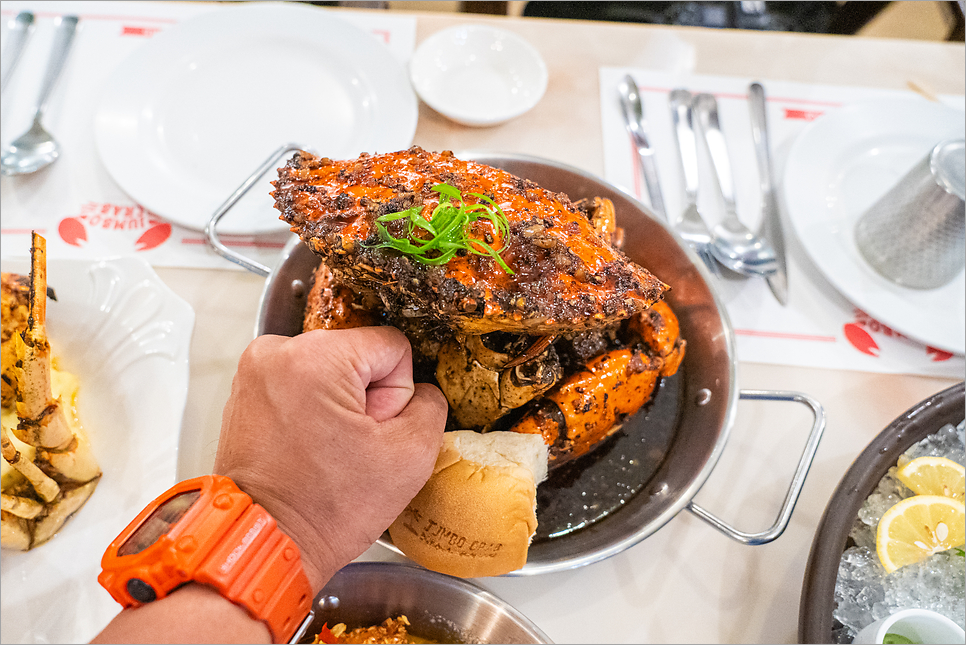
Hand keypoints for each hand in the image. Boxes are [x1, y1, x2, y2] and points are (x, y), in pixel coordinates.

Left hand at [214, 326, 447, 589]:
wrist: (265, 542)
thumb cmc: (324, 509)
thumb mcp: (410, 456)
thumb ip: (431, 405)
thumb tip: (420, 392)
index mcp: (316, 357)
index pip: (392, 347)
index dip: (395, 395)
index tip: (370, 431)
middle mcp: (277, 351)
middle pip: (358, 355)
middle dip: (364, 399)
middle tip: (348, 446)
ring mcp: (256, 370)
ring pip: (332, 370)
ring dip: (338, 405)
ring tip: (325, 449)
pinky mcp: (247, 390)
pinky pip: (302, 384)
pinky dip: (311, 410)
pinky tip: (307, 446)